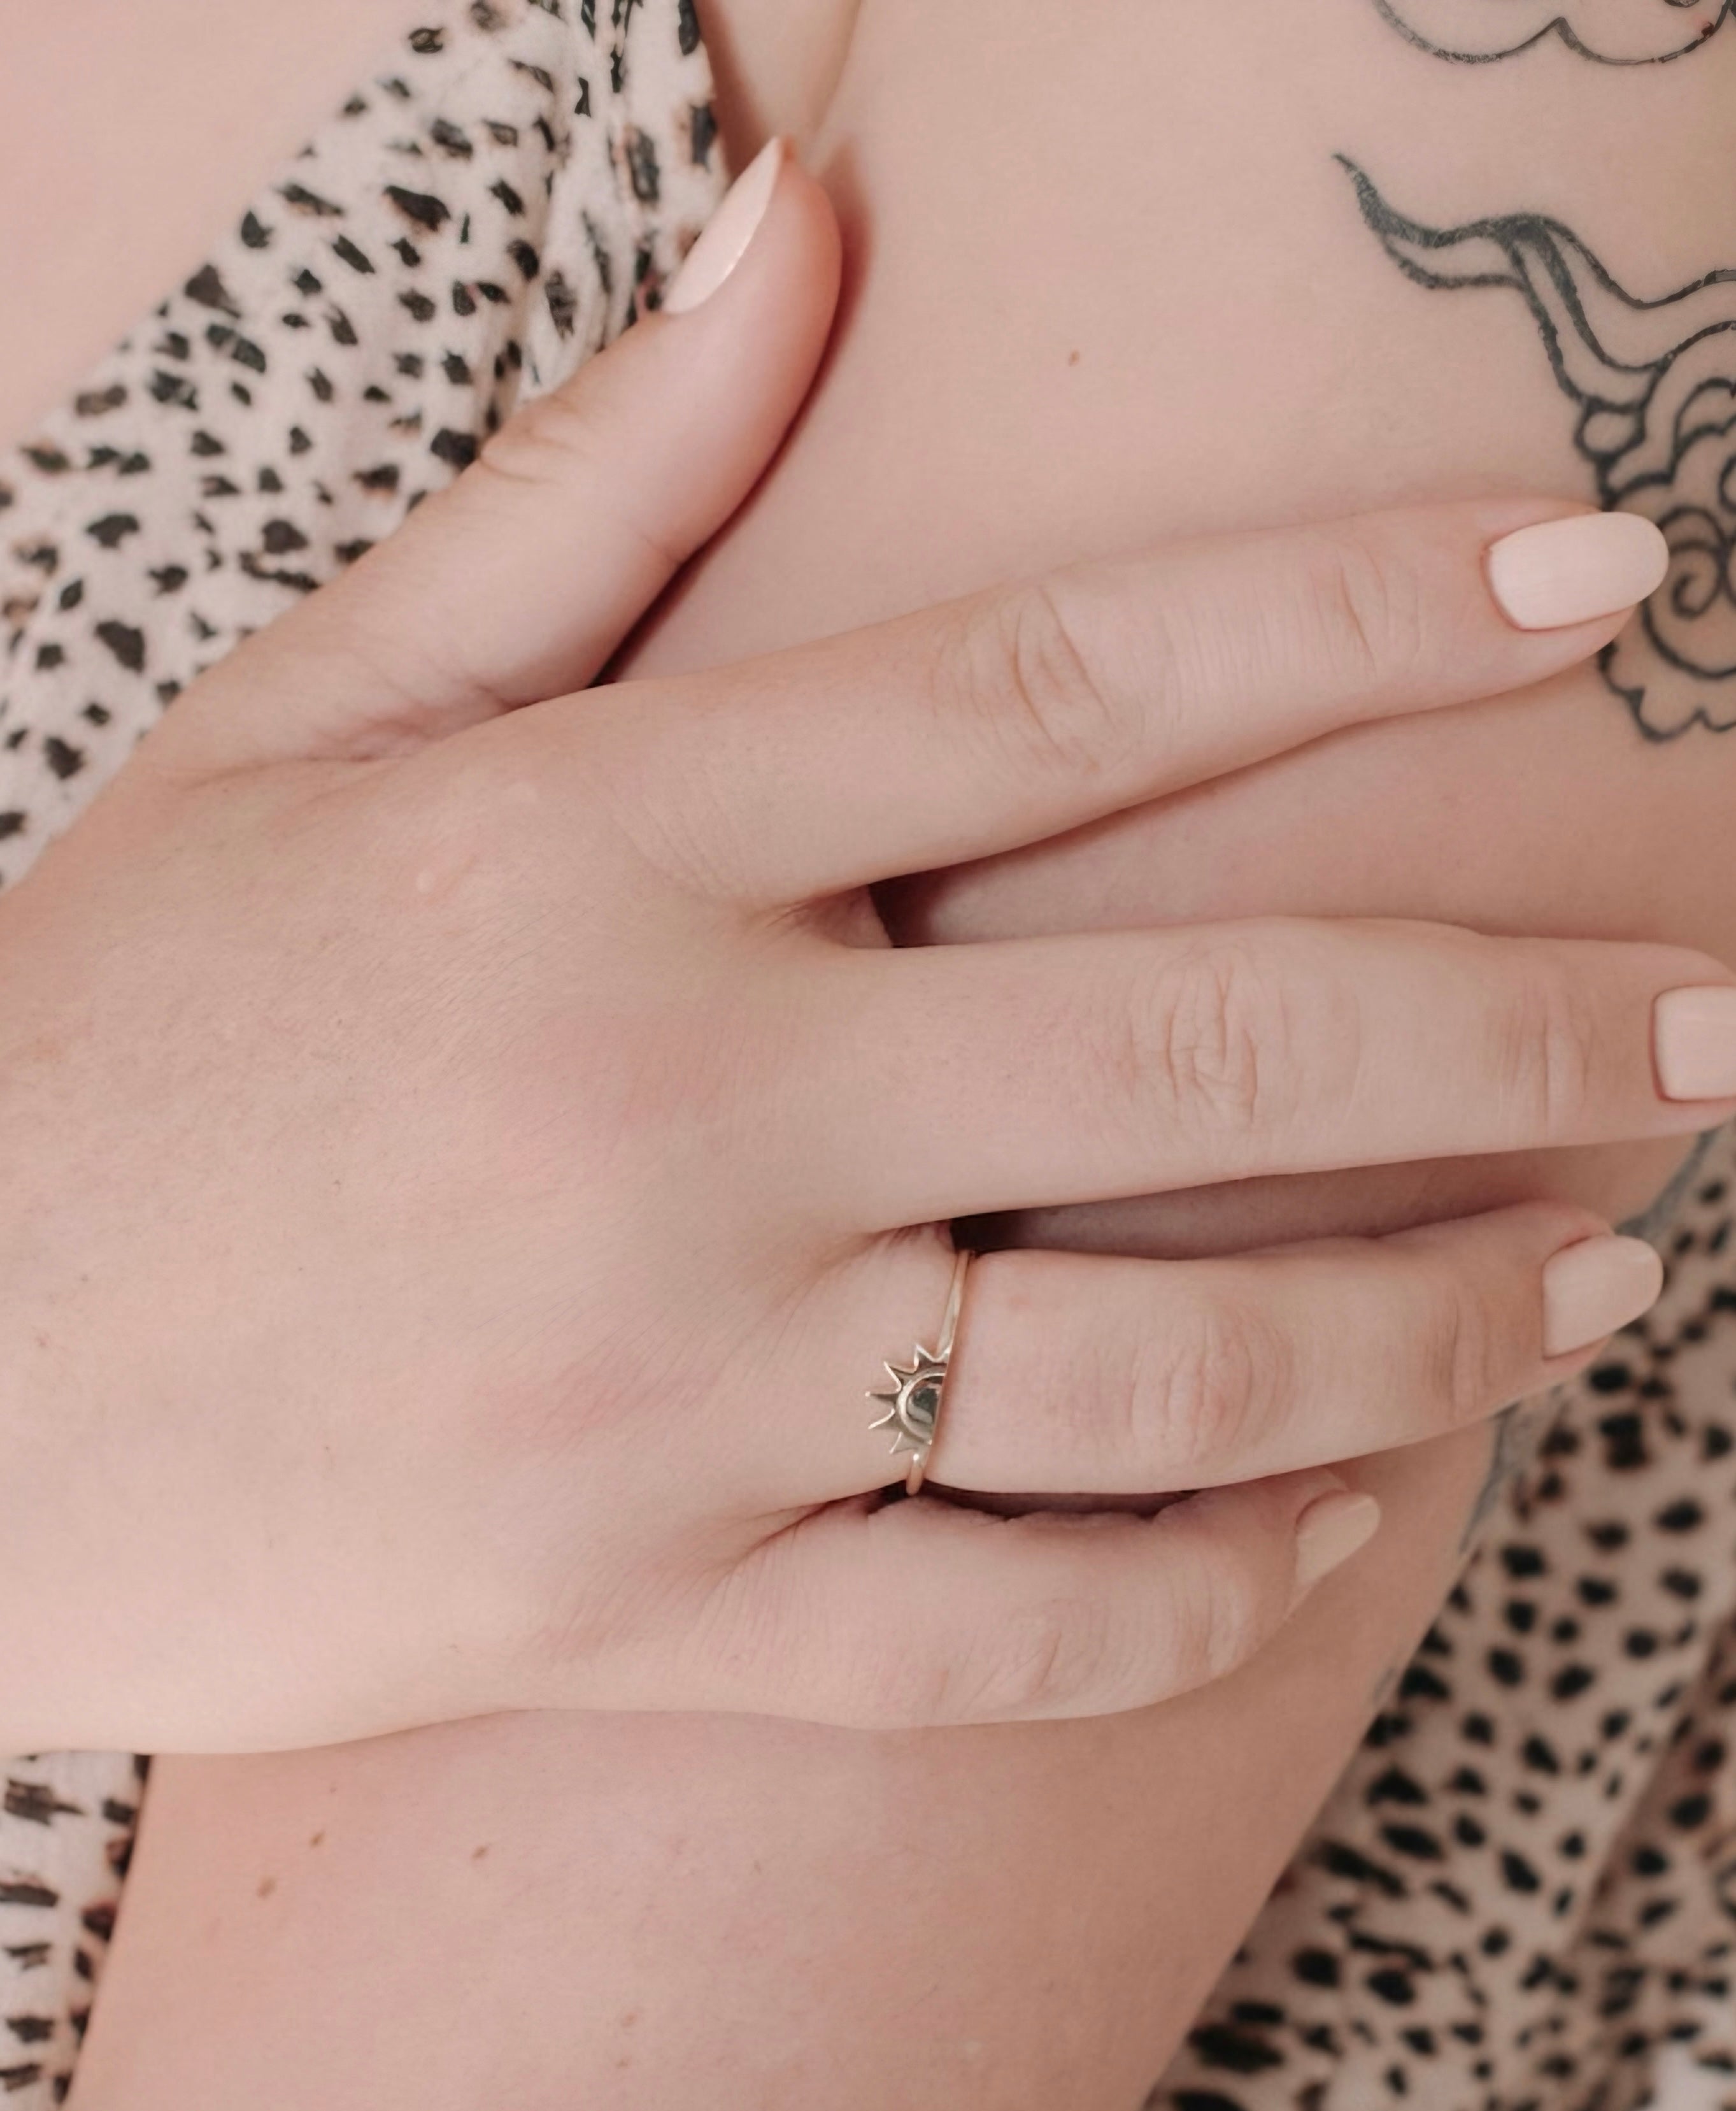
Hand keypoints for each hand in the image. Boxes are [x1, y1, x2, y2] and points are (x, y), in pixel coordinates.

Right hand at [0, 145, 1724, 1751]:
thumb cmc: (107, 1036)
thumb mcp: (301, 731)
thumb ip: (584, 500)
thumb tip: (808, 230)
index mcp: (598, 844)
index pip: (1075, 679)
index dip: (1375, 606)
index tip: (1606, 569)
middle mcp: (668, 1108)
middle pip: (1203, 1045)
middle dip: (1524, 1018)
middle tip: (1729, 1018)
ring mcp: (662, 1391)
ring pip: (1157, 1379)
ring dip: (1430, 1327)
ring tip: (1596, 1278)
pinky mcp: (628, 1621)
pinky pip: (998, 1641)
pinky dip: (1202, 1596)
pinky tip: (1332, 1532)